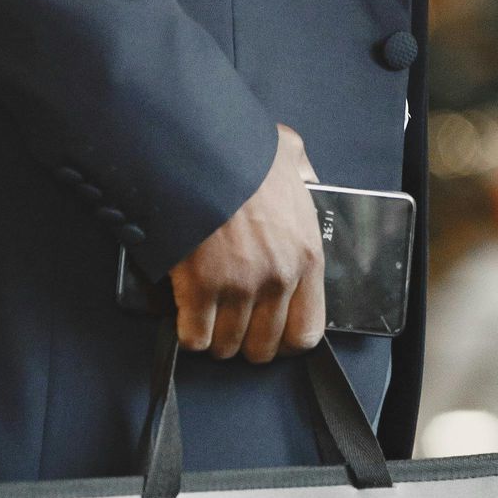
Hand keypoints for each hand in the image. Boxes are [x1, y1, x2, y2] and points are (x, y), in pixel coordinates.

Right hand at [170, 123, 325, 362]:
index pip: (307, 331)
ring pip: (227, 347)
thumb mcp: (292, 157)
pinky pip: (195, 338)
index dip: (285, 338)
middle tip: (235, 321)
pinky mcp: (199, 289)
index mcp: (307, 255)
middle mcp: (278, 279)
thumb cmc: (244, 152)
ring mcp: (239, 288)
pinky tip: (188, 315)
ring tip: (209, 317)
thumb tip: (310, 183)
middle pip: (263, 347)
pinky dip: (189, 333)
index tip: (271, 329)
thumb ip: (306, 177)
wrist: (200, 150)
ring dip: (216, 337)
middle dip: (247, 340)